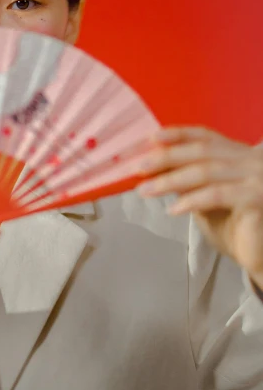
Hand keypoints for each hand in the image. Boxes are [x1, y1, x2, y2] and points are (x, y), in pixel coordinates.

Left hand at [135, 126, 262, 290]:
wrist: (261, 255)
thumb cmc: (235, 227)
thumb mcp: (206, 198)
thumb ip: (189, 181)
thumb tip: (153, 167)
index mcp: (239, 155)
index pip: (205, 136)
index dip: (177, 134)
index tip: (151, 138)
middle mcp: (250, 161)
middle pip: (202, 151)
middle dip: (167, 157)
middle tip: (139, 167)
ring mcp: (257, 178)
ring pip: (206, 172)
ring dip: (171, 180)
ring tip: (146, 190)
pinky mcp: (258, 199)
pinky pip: (218, 195)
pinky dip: (192, 201)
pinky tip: (173, 209)